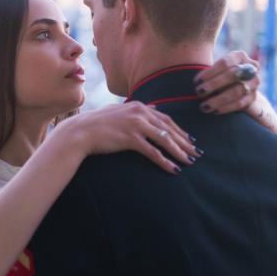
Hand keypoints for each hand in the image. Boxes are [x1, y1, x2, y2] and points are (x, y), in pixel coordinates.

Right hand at [62, 102, 199, 173]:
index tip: (189, 140)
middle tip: (196, 153)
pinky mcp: (130, 139)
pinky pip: (153, 152)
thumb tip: (154, 107)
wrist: (80, 131)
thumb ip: (138, 110)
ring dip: (179, 152)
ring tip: (189, 162)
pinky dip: (165, 161)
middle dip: (184, 142)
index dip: (179, 131)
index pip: (166, 119)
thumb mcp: (120, 111)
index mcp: (140, 106)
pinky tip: (173, 169)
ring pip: (164, 140)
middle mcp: (140, 113)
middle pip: (169, 129)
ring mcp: (136, 125)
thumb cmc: (99, 123)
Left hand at [193, 51, 259, 114]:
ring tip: (204, 106)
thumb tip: (191, 82)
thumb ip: (209, 73)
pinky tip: (214, 111)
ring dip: (219, 99)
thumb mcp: (216, 71)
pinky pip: (240, 103)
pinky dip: (226, 108)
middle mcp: (251, 68)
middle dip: (214, 84)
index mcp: (239, 56)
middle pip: (233, 75)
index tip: (196, 81)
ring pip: (237, 90)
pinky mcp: (253, 98)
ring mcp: (254, 83)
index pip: (226, 62)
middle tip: (199, 92)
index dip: (210, 72)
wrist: (238, 89)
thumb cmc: (220, 77)